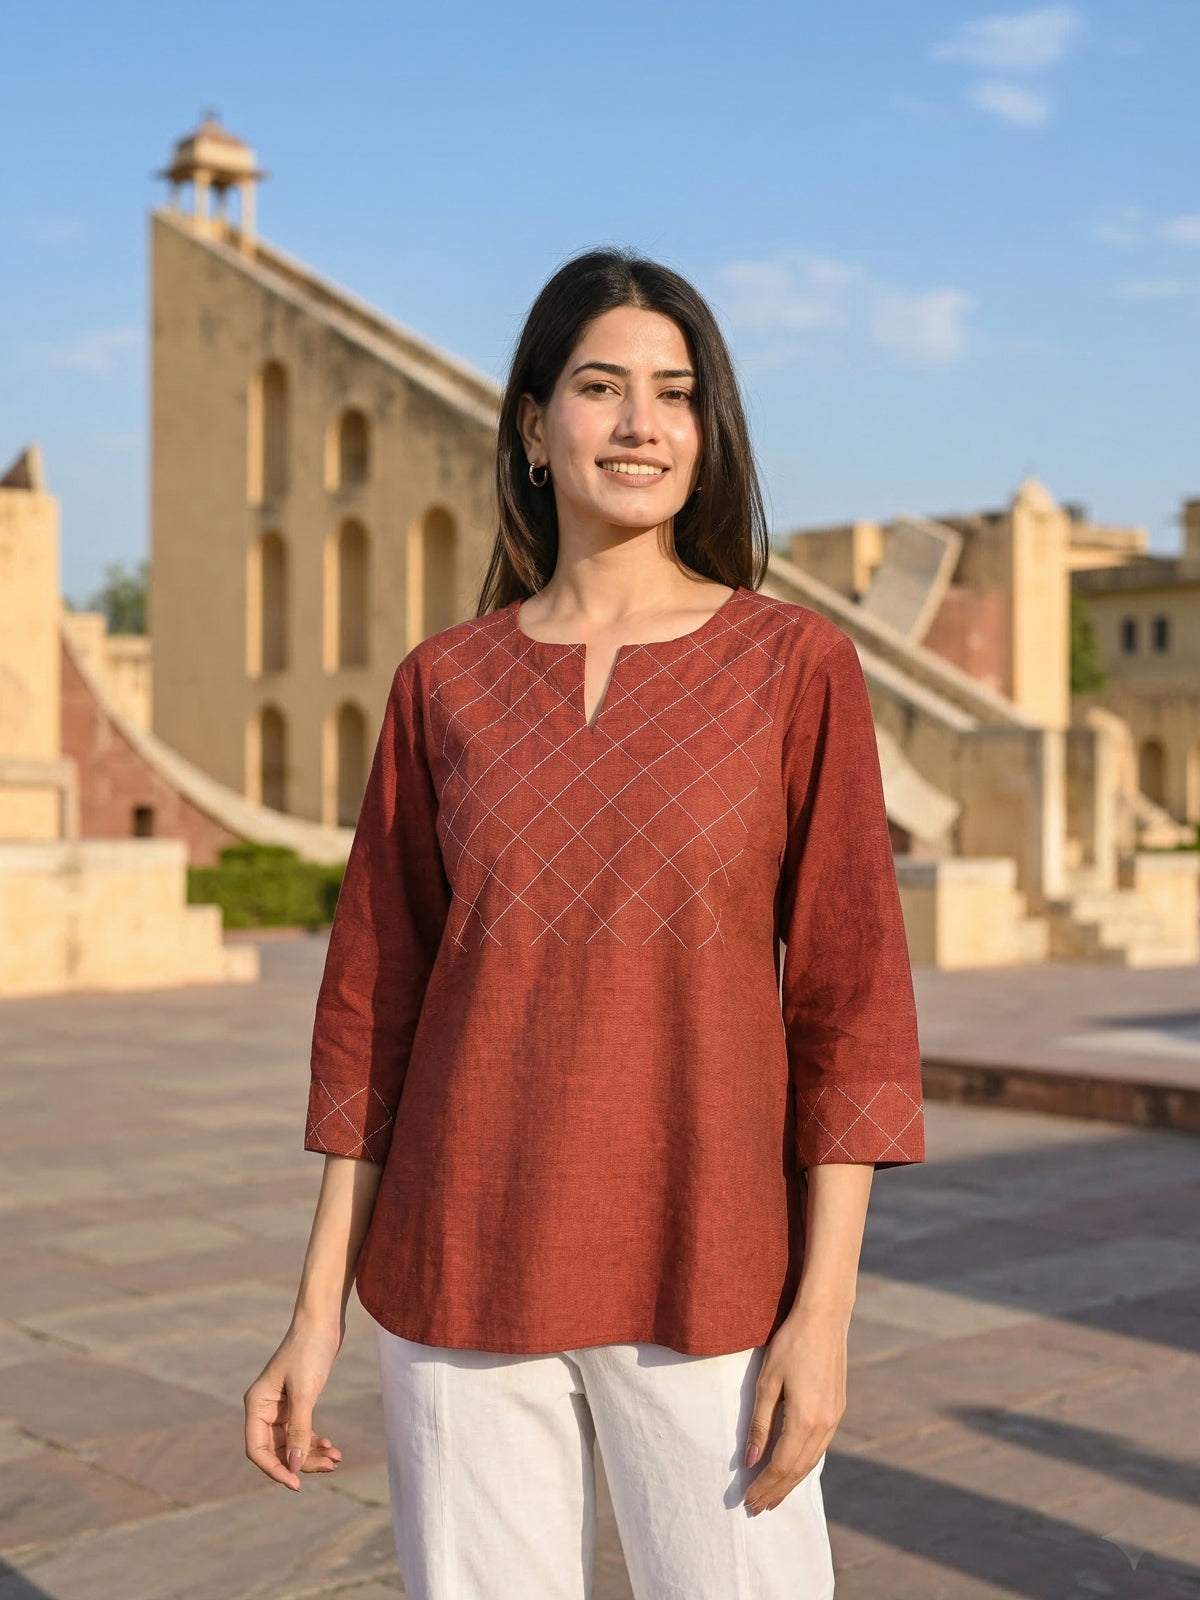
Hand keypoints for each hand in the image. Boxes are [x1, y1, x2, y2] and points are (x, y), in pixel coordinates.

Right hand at [244, 1318, 344, 1490]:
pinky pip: (302, 1431)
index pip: (257, 1450)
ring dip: (312, 1453)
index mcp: (256, 1405)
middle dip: (301, 1462)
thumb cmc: (309, 1351)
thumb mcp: (304, 1393)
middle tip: (329, 1467)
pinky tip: (332, 1447)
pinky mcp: (297, 1402)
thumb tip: (295, 1466)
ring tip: (335, 1458)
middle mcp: (264, 1408)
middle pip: (276, 1449)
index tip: (296, 1483)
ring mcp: (281, 1406)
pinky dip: (316, 1441)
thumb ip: (299, 1430)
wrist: (323, 1321)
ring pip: (292, 1443)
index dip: (274, 1469)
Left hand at [742, 1303, 847, 1515]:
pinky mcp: (837, 1410)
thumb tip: (749, 1460)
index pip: (781, 1465)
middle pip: (797, 1470)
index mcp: (805, 1420)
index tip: (748, 1500)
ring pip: (810, 1461)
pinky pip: (819, 1448)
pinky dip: (803, 1464)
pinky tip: (793, 1468)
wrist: (825, 1319)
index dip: (764, 1485)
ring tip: (772, 1496)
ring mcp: (834, 1419)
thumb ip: (759, 1424)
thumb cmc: (791, 1345)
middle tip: (756, 1508)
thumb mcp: (767, 1382)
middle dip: (776, 1490)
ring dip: (791, 1482)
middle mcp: (824, 1426)